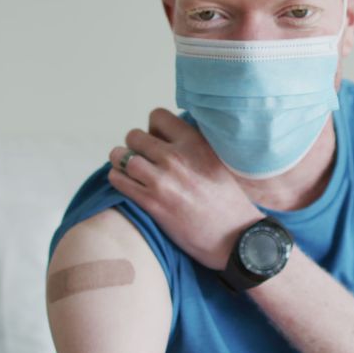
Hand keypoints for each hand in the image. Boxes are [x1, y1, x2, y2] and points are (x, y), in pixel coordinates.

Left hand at [107, 108, 264, 270]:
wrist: (235, 236)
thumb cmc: (229, 201)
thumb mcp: (217, 161)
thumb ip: (193, 146)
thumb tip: (171, 138)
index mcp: (194, 142)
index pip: (157, 116)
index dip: (153, 129)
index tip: (158, 142)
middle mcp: (175, 157)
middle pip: (134, 136)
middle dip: (135, 146)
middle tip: (142, 159)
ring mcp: (161, 180)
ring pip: (120, 156)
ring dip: (121, 162)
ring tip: (129, 170)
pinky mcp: (151, 202)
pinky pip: (118, 180)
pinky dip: (118, 179)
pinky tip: (127, 184)